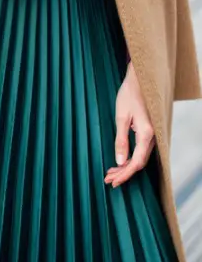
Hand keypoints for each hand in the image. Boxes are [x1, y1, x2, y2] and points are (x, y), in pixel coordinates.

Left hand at [105, 63, 154, 187]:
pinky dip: (130, 157)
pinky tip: (120, 160)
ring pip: (140, 157)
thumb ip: (120, 140)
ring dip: (126, 166)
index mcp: (146, 134)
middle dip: (124, 173)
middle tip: (108, 180)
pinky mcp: (149, 132)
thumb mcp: (121, 117)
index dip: (124, 174)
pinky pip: (141, 150)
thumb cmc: (129, 95)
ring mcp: (152, 135)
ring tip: (111, 173)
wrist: (139, 80)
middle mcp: (152, 137)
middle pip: (139, 163)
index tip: (112, 181)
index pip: (136, 162)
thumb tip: (119, 161)